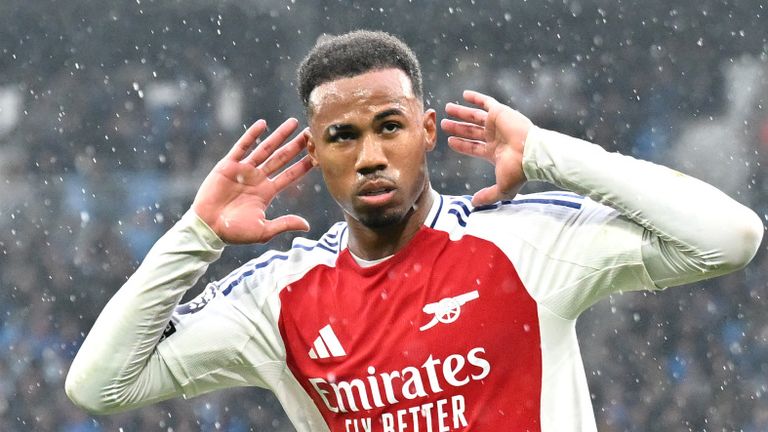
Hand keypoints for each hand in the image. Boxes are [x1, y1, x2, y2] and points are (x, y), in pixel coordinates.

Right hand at [191, 118, 313, 243]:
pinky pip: (242, 147)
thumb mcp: (263, 230)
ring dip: (279, 135)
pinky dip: (252, 135)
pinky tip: (263, 124)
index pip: (290, 175)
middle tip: (311, 134)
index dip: (304, 165)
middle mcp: (258, 178)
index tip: (318, 155)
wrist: (208, 228)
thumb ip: (284, 224)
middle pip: (282, 158)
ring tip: (294, 123)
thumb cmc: (234, 232)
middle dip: (296, 146)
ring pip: (265, 148)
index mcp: (267, 192)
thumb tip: (307, 225)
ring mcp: (244, 170)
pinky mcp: (228, 165)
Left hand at [441, 90, 532, 205]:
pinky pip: (486, 102)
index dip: (461, 145)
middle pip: (471, 131)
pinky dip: (476, 98)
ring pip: (475, 117)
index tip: (449, 141)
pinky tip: (464, 95)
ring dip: (461, 113)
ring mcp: (497, 125)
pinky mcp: (501, 113)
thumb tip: (473, 204)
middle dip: (458, 127)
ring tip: (447, 108)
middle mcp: (495, 137)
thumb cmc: (519, 171)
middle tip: (444, 124)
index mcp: (495, 153)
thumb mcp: (502, 189)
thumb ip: (488, 196)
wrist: (532, 154)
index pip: (474, 148)